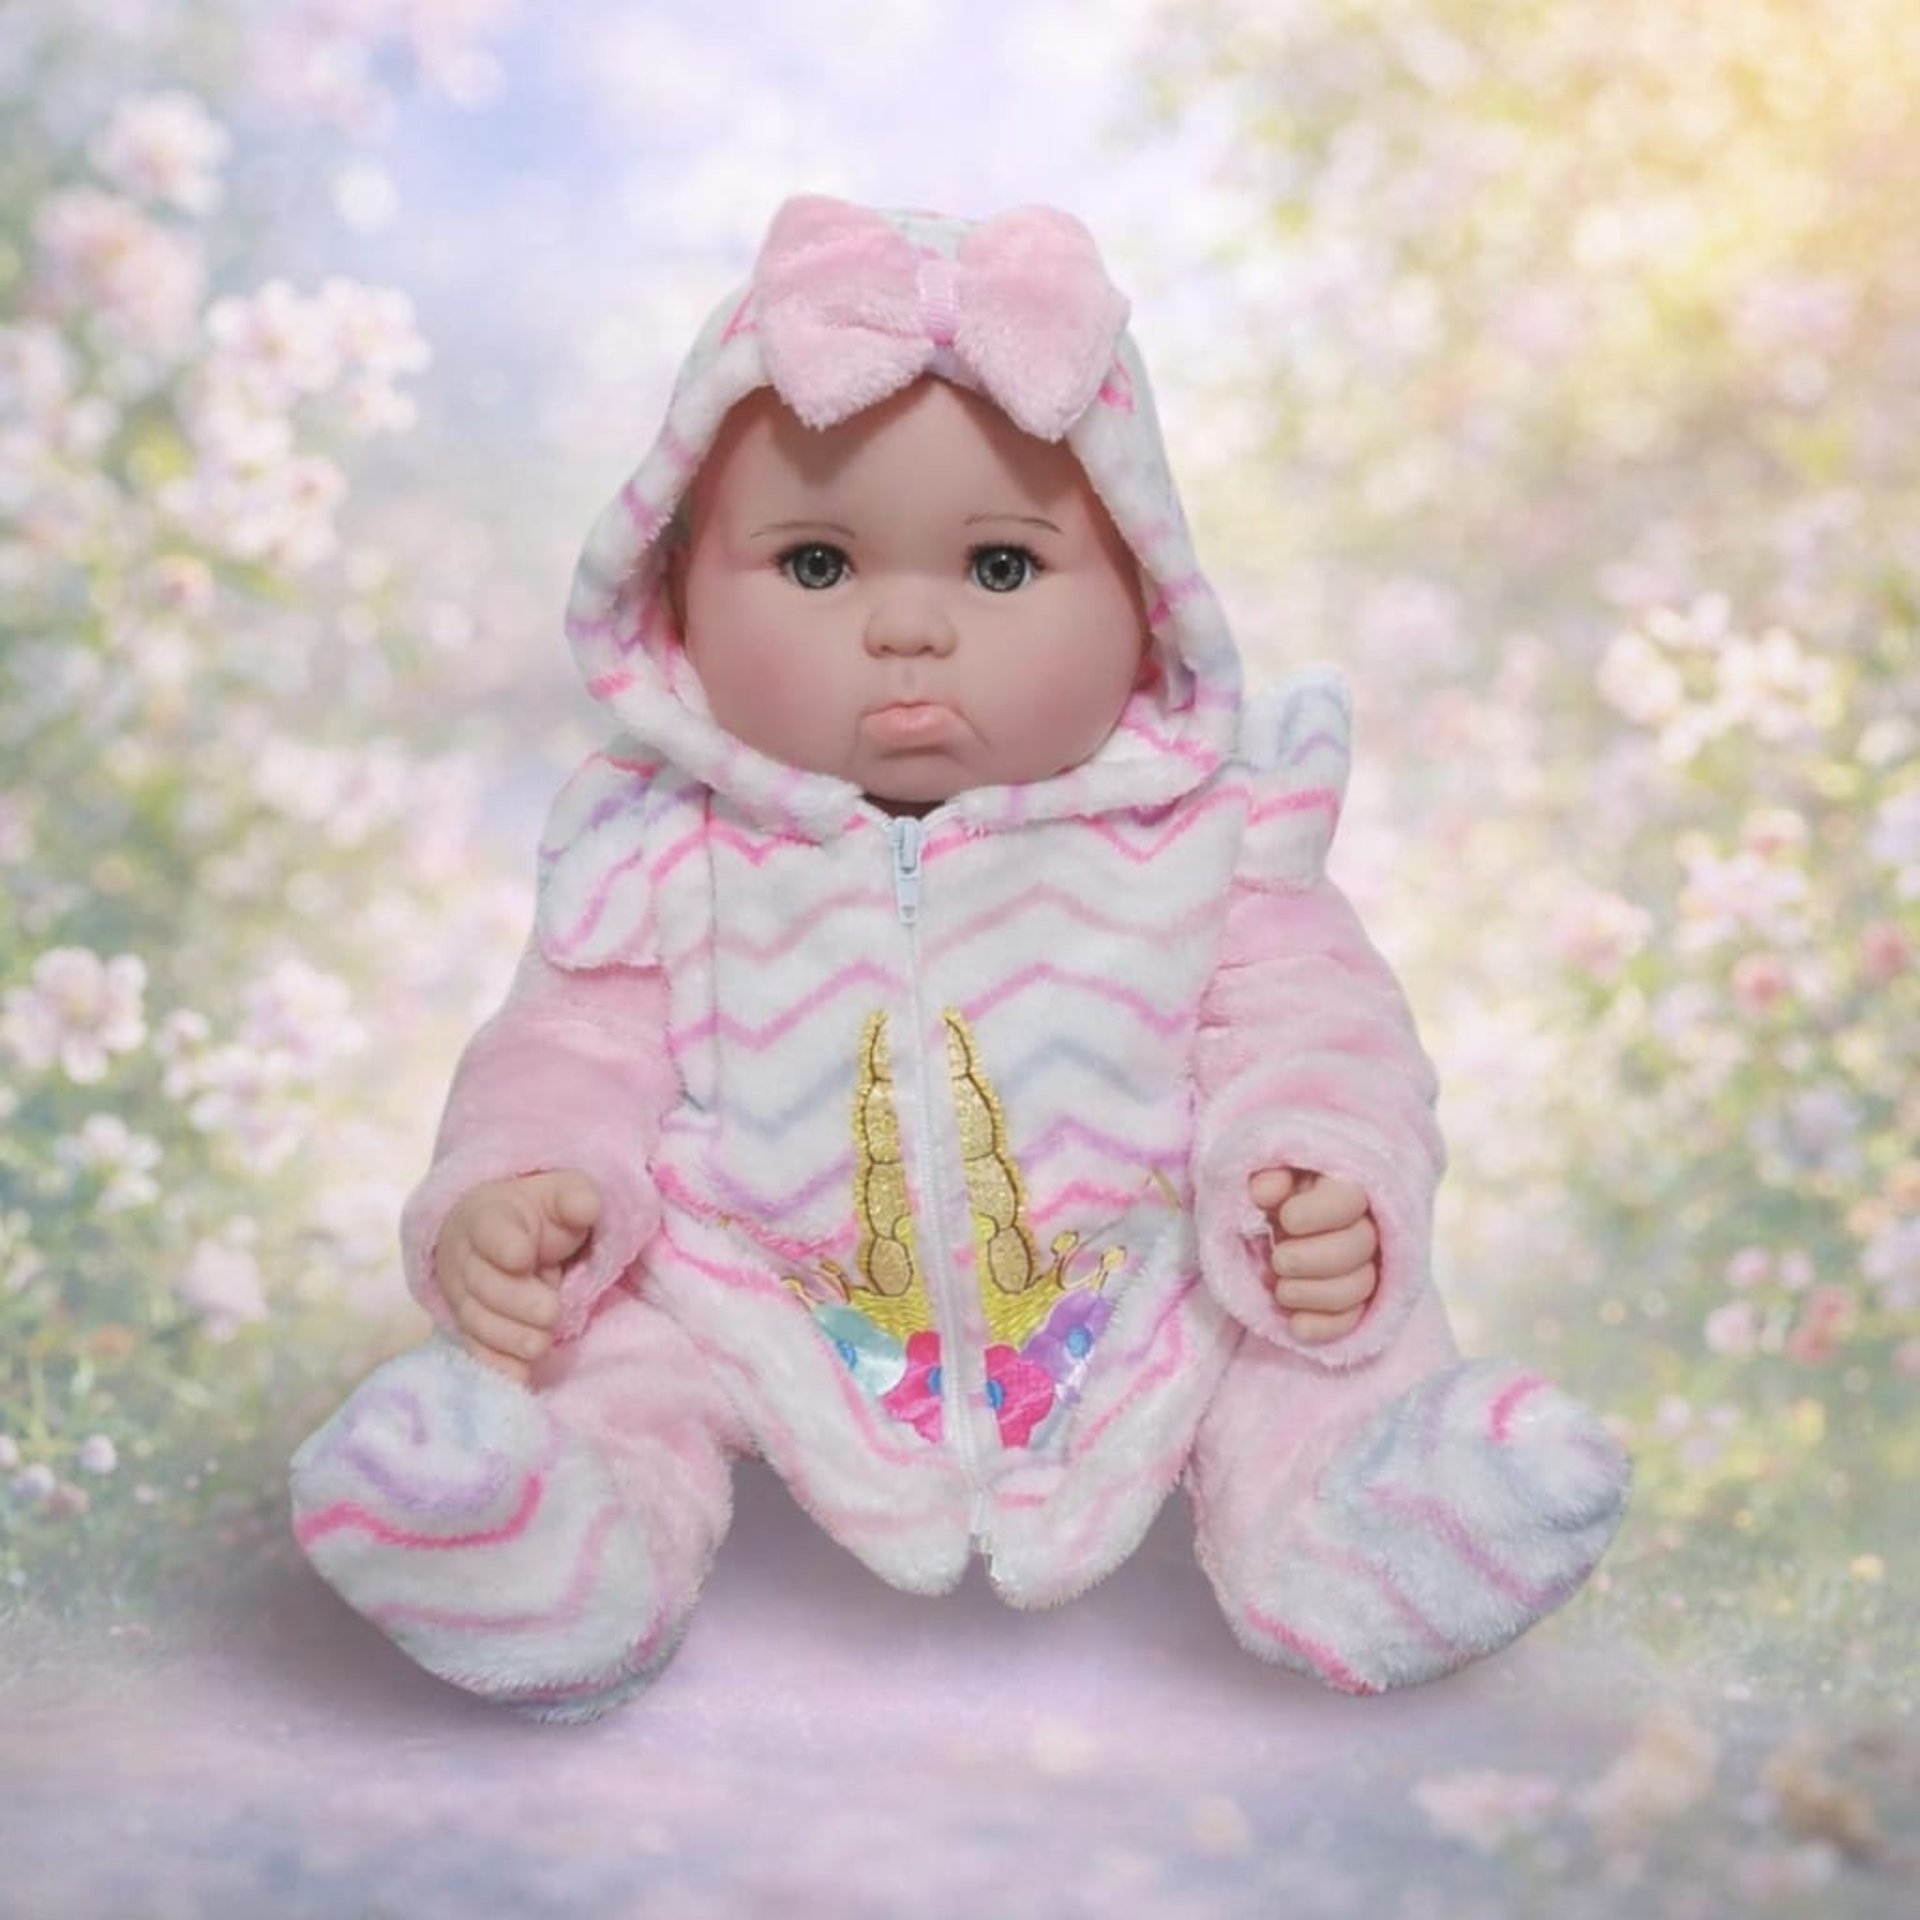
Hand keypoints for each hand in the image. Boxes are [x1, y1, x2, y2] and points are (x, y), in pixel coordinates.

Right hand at [435, 1170, 599, 1384]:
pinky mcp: (471, 1326)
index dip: (503, 1244)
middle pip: (481, 1282)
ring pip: (476, 1319)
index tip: (523, 1256)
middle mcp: (466, 1257)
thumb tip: (586, 1207)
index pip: (489, 1229)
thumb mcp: (561, 1193)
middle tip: (551, 1312)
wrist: (505, 1234)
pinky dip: (495, 1364)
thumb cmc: (539, 1213)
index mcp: (489, 1216)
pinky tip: (519, 1375)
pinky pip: (476, 1347)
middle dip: (516, 1301)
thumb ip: (574, 1197)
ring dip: (508, 1336)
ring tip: (541, 1345)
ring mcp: (463, 1294)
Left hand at [1248, 1167, 1378, 1344]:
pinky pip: (1353, 1319)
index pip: (1350, 1198)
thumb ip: (1266, 1177)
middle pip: (1360, 1245)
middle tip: (1279, 1260)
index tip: (1286, 1219)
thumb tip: (1265, 1191)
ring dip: (1316, 1293)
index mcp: (1342, 1187)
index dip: (1320, 1212)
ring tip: (1281, 1290)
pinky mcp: (1357, 1302)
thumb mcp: (1264, 1177)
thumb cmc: (1270, 1196)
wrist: (1268, 1228)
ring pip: (1360, 1285)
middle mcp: (1365, 1226)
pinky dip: (1325, 1326)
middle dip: (1314, 1258)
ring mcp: (1366, 1267)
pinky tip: (1295, 1325)